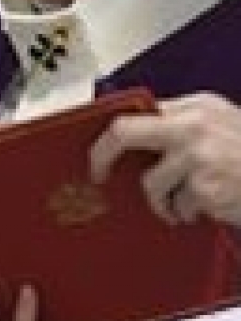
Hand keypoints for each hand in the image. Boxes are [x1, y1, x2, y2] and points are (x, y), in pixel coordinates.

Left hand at [91, 91, 240, 225]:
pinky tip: (211, 206)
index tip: (97, 150)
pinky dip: (189, 213)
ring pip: (151, 183)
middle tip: (99, 174)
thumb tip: (137, 139)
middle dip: (102, 156)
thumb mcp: (224, 124)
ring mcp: (198, 157)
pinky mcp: (206, 188)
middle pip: (123, 133)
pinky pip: (179, 206)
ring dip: (164, 201)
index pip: (136, 111)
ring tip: (187, 202)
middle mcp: (194, 126)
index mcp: (197, 107)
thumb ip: (183, 125)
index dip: (109, 133)